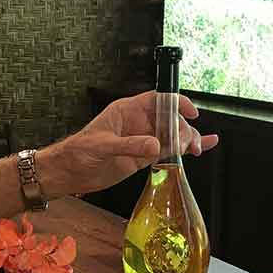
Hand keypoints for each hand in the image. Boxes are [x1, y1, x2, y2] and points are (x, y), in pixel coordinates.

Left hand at [42, 91, 218, 195]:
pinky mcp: (144, 157)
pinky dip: (186, 148)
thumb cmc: (78, 152)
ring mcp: (143, 140)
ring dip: (188, 140)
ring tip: (194, 150)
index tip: (190, 112)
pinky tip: (204, 146)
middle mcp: (138, 123)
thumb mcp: (102, 146)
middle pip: (171, 119)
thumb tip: (154, 146)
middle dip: (184, 128)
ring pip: (173, 135)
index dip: (176, 103)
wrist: (68, 172)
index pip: (158, 99)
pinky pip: (169, 151)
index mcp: (127, 111)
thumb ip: (129, 145)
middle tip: (188, 144)